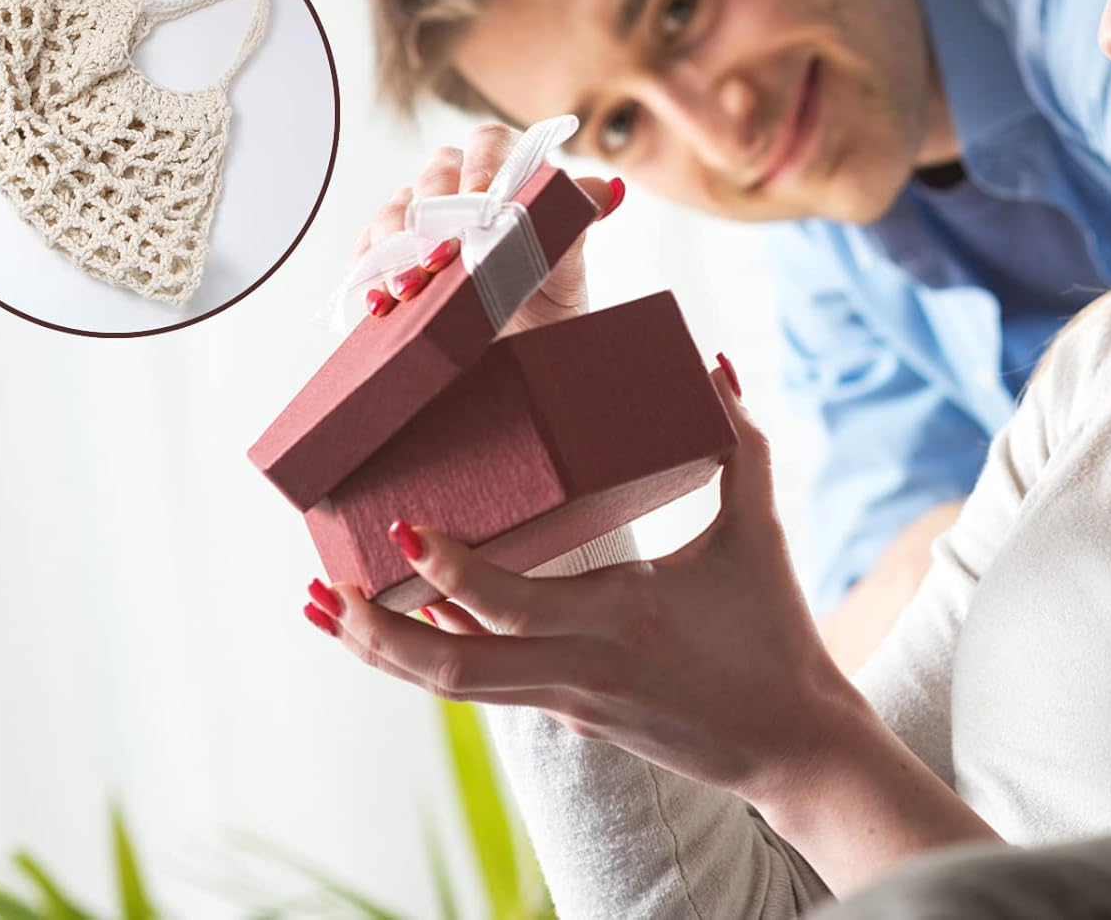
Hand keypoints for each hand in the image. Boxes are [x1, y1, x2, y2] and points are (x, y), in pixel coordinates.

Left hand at [303, 361, 863, 815]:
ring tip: (328, 613)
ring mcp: (565, 700)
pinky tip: (405, 623)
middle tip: (318, 590)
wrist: (791, 747)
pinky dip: (436, 652)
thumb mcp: (760, 533)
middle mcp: (576, 669)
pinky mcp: (567, 712)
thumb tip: (719, 364)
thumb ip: (741, 443)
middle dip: (373, 632)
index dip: (445, 570)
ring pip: (453, 686)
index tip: (401, 528)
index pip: (506, 602)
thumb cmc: (775, 634)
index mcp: (618, 618)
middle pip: (448, 668)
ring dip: (385, 651)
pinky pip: (484, 683)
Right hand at [346, 121, 624, 334]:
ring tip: (408, 289)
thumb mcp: (567, 272)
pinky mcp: (393, 255)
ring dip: (397, 247)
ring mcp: (424, 220)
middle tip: (440, 258)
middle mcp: (463, 190)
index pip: (490, 142)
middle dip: (434, 214)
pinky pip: (370, 249)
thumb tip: (608, 191)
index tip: (479, 200)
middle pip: (436, 174)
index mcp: (510, 177)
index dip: (481, 164)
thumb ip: (576, 225)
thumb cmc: (546, 308)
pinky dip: (370, 271)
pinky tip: (379, 300)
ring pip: (397, 209)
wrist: (518, 359)